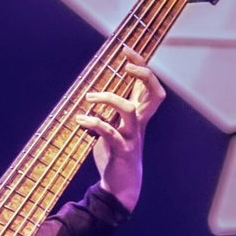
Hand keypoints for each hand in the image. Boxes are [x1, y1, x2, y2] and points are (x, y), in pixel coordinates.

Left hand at [76, 54, 164, 211]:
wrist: (122, 184)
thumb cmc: (116, 152)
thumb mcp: (115, 126)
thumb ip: (111, 110)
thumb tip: (94, 92)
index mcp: (140, 115)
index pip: (149, 85)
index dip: (142, 66)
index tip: (127, 51)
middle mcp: (140, 123)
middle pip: (154, 94)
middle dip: (143, 76)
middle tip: (125, 66)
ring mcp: (132, 136)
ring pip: (129, 111)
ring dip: (109, 99)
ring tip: (89, 98)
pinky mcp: (120, 150)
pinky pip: (109, 133)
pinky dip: (94, 123)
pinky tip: (80, 120)